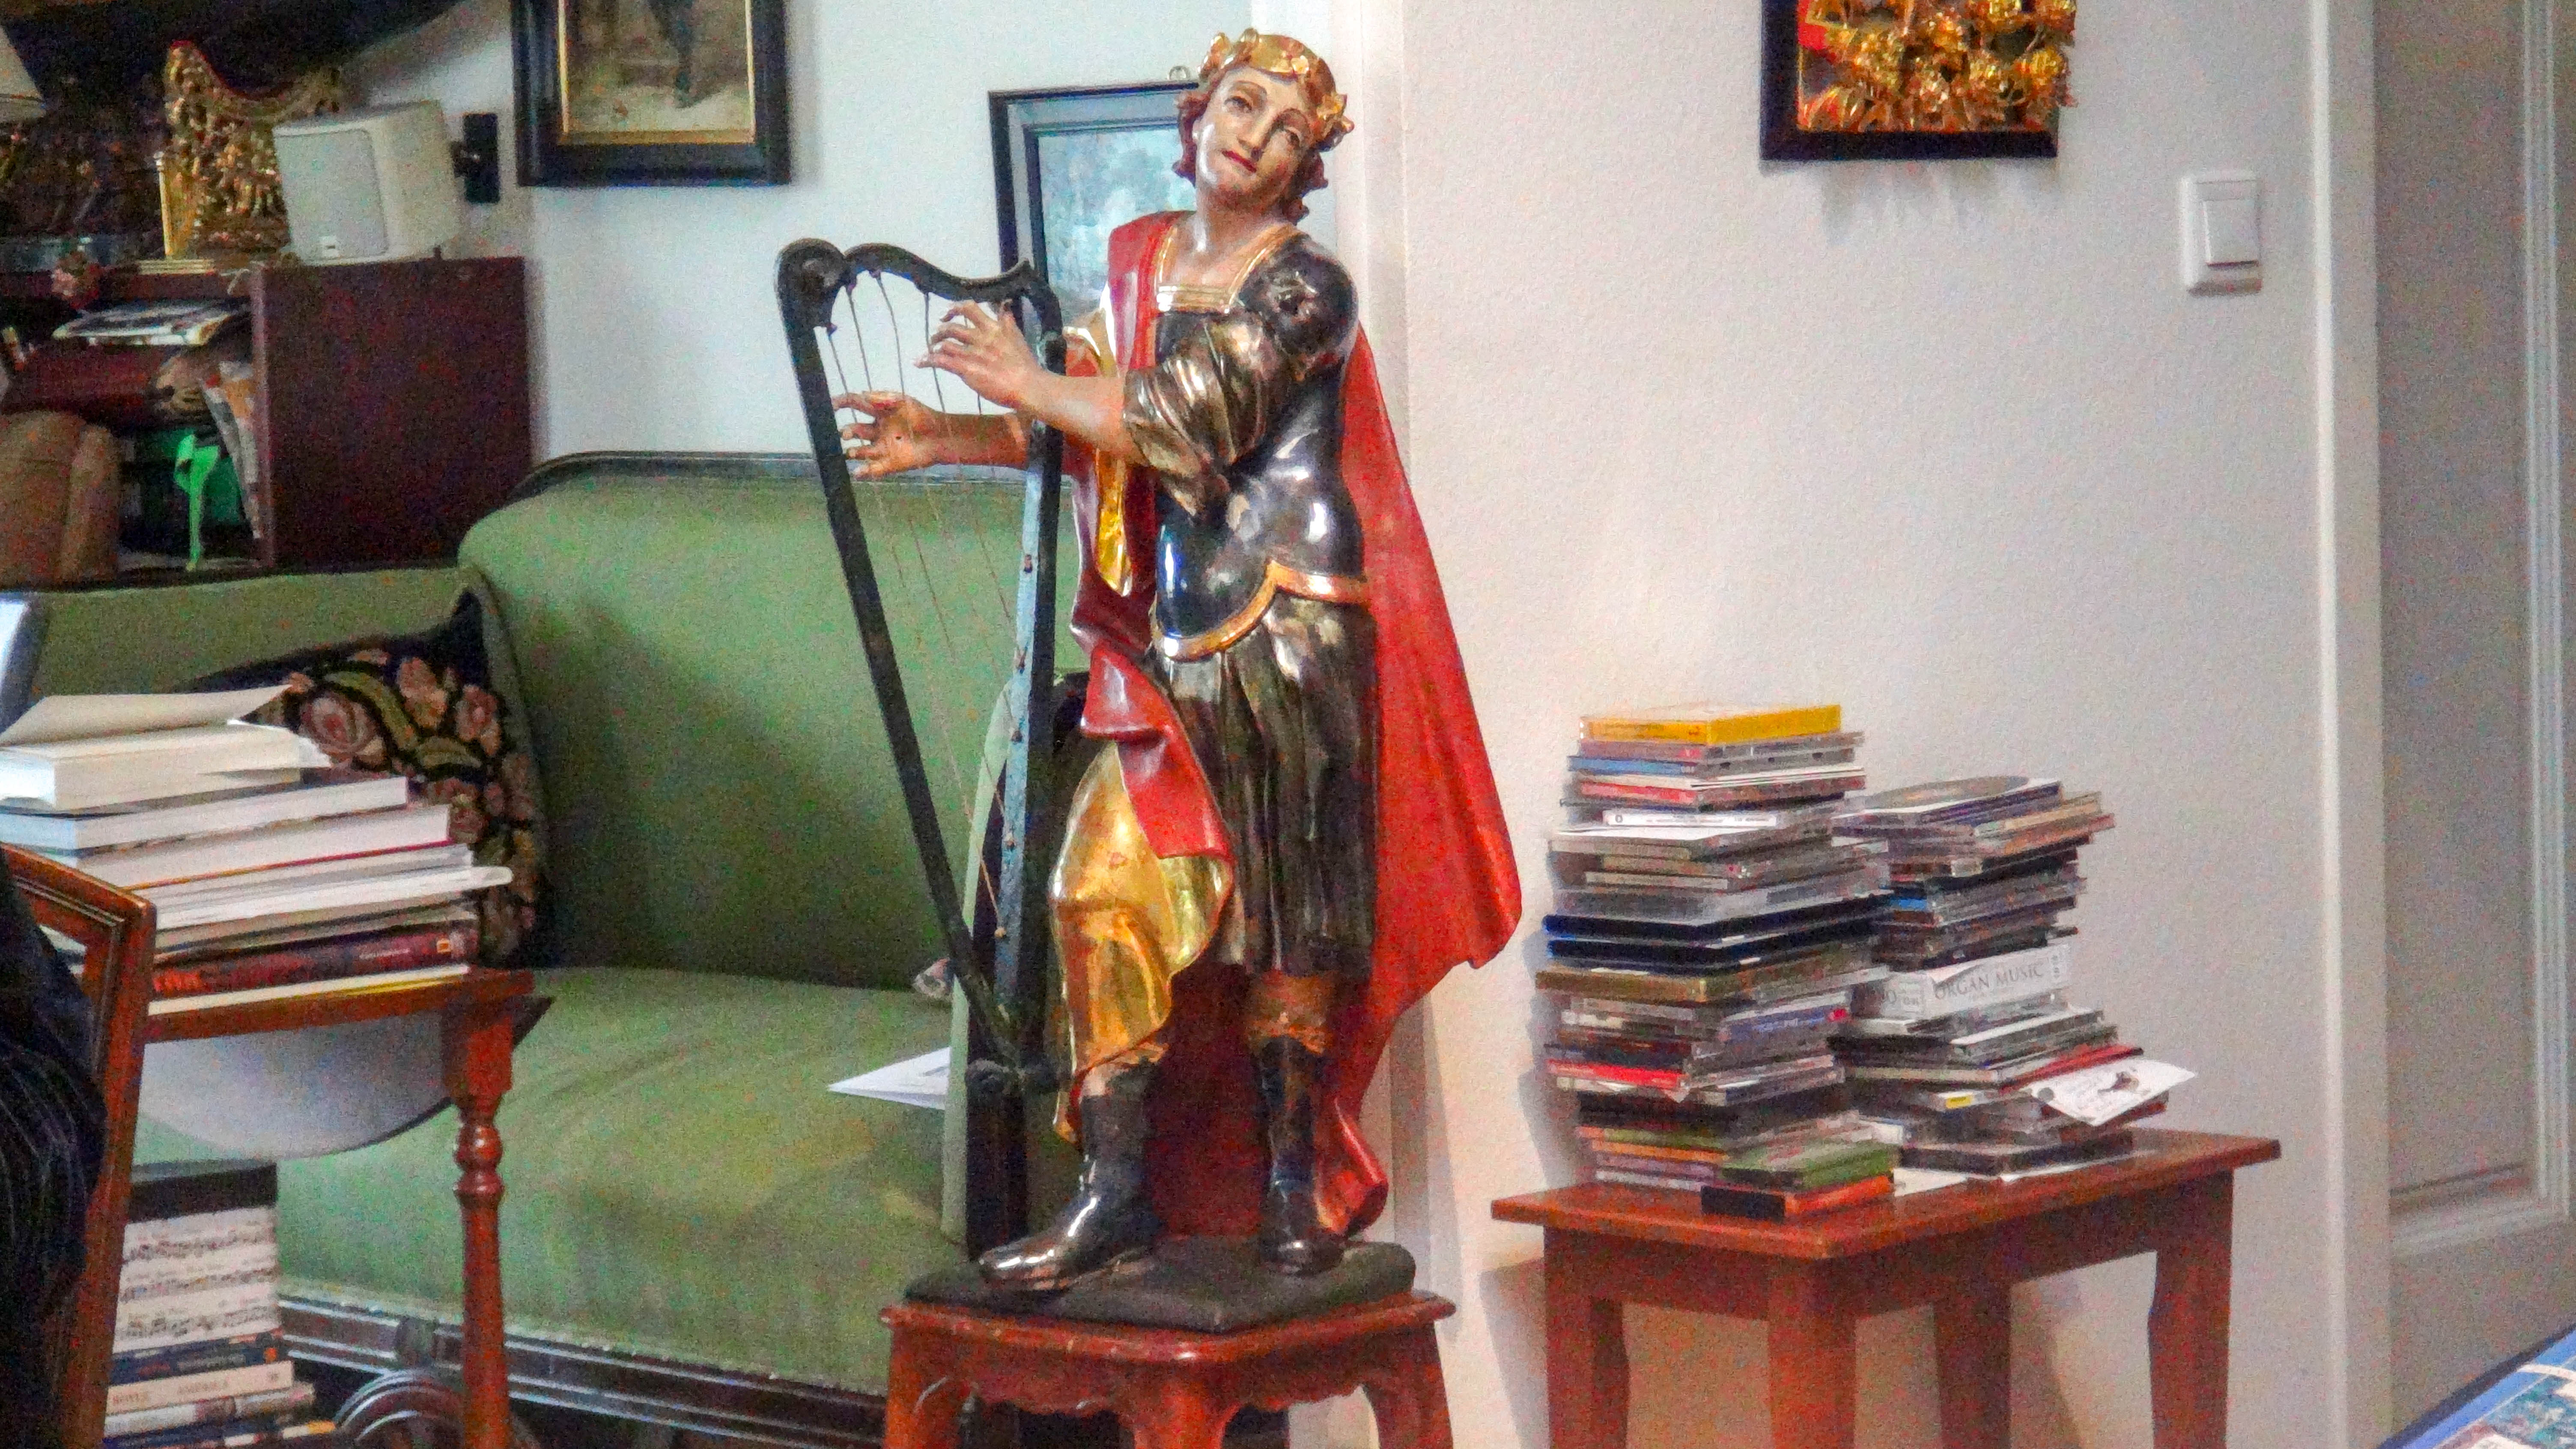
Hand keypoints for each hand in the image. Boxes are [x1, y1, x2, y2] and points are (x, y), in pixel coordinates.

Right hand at [836, 390, 936, 477]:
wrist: (942, 437)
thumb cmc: (924, 417)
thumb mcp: (905, 402)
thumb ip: (884, 398)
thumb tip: (862, 393)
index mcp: (878, 412)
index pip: (855, 405)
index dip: (841, 403)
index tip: (830, 404)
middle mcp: (876, 430)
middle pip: (854, 430)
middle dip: (847, 431)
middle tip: (847, 433)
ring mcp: (881, 447)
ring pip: (859, 451)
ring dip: (852, 452)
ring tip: (851, 451)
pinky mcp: (889, 463)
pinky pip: (872, 468)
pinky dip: (863, 471)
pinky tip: (858, 471)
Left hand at [921, 303, 1043, 411]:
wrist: (1028, 385)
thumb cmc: (1026, 365)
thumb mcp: (1018, 336)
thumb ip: (1007, 320)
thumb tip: (1004, 304)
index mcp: (994, 327)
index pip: (971, 308)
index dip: (955, 308)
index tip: (949, 313)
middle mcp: (981, 336)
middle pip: (953, 325)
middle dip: (942, 328)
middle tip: (937, 334)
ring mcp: (972, 352)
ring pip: (945, 342)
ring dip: (934, 344)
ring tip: (930, 349)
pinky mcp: (965, 368)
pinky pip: (941, 361)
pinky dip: (927, 360)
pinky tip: (919, 362)